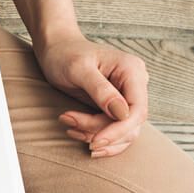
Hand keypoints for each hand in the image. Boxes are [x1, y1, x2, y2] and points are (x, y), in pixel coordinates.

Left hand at [32, 32, 149, 157]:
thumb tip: (122, 113)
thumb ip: (101, 90)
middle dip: (100, 132)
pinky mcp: (115, 107)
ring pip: (122, 131)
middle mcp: (134, 84)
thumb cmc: (65, 55)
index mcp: (132, 71)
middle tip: (70, 125)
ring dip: (94, 135)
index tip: (94, 142)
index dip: (119, 130)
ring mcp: (127, 97)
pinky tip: (75, 131)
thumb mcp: (79, 69)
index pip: (137, 110)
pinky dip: (94, 135)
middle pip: (129, 124)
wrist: (56, 50)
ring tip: (69, 125)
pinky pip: (113, 130)